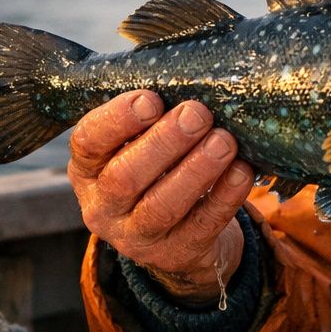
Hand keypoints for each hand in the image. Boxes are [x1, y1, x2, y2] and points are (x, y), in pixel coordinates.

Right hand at [68, 90, 253, 305]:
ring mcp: (137, 237)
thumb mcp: (135, 145)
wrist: (177, 238)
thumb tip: (186, 77)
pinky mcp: (176, 254)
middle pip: (125, 177)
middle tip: (197, 114)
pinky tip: (242, 171)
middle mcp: (103, 208)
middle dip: (164, 142)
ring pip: (163, 206)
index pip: (88, 143)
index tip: (151, 98)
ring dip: (196, 170)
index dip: (117, 120)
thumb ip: (148, 116)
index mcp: (87, 170)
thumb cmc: (156, 171)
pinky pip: (202, 225)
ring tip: (224, 141)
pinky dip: (225, 196)